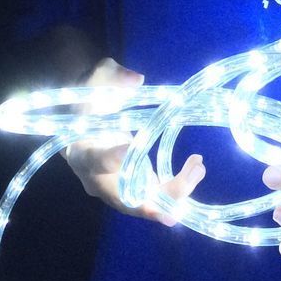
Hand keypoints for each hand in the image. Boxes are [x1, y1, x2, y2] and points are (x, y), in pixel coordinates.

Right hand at [62, 57, 205, 225]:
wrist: (85, 122)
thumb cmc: (91, 100)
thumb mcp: (97, 80)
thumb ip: (112, 77)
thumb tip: (135, 80)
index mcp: (81, 153)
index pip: (95, 160)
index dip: (111, 159)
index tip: (129, 151)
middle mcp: (98, 179)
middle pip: (123, 198)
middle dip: (151, 203)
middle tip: (177, 203)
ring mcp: (118, 188)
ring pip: (145, 203)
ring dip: (174, 193)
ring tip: (198, 167)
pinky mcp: (135, 188)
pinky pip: (157, 197)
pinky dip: (178, 186)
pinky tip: (197, 167)